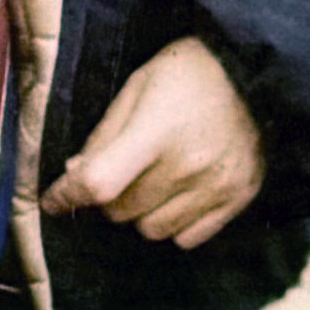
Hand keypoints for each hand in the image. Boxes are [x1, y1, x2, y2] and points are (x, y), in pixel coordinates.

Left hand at [40, 36, 264, 248]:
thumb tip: (75, 172)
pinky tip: (179, 192)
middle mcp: (187, 166)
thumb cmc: (189, 71)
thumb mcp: (138, 85)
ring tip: (153, 178)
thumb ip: (106, 133)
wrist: (258, 70)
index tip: (52, 199)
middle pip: (122, 211)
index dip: (67, 195)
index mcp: (156, 131)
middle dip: (108, 196)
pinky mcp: (238, 199)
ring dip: (141, 211)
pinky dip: (174, 222)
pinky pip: (188, 238)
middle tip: (120, 170)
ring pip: (152, 230)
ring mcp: (216, 187)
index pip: (99, 182)